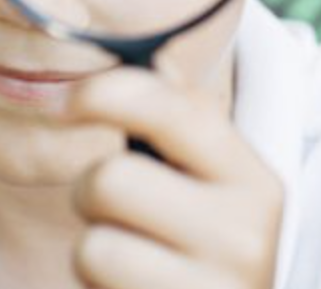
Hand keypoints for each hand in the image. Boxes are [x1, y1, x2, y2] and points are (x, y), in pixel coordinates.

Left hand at [64, 67, 284, 288]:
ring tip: (129, 255)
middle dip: (92, 191)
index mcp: (255, 181)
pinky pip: (94, 283)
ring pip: (92, 244)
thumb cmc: (210, 244)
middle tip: (115, 209)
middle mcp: (243, 236)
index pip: (175, 110)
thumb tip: (149, 56)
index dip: (105, 93)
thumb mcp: (216, 183)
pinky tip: (131, 287)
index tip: (65, 101)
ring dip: (94, 246)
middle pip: (111, 180)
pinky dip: (96, 285)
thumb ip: (183, 120)